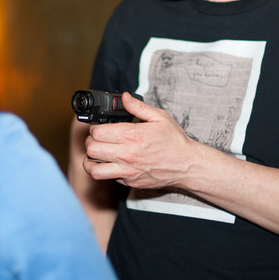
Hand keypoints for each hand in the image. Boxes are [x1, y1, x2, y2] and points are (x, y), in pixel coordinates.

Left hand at [82, 92, 206, 189]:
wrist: (187, 165)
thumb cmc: (175, 141)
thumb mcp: (160, 117)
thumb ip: (138, 107)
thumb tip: (124, 97)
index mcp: (132, 135)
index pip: (97, 132)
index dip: (95, 128)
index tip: (100, 127)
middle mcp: (127, 154)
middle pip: (91, 149)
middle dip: (91, 142)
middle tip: (98, 140)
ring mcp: (127, 170)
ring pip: (93, 169)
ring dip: (91, 160)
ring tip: (98, 155)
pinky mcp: (129, 181)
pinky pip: (107, 177)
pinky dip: (105, 170)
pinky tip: (112, 163)